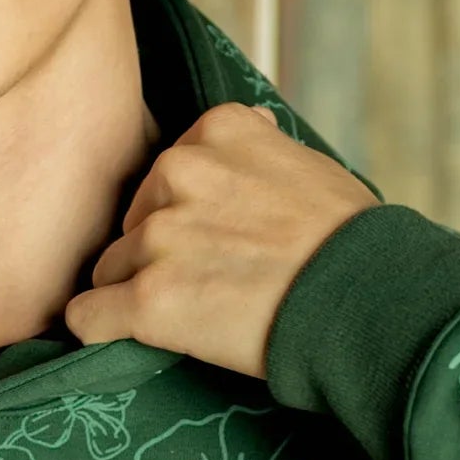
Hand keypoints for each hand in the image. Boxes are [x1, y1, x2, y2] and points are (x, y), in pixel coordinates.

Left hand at [63, 102, 374, 378]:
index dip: (186, 212)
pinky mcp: (149, 300)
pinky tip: (125, 337)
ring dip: (142, 292)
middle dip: (160, 251)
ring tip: (199, 313)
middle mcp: (179, 171)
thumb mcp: (307, 163)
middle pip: (134, 219)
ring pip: (112, 268)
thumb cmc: (348, 241)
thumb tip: (248, 123)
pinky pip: (87, 315)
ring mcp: (160, 236)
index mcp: (216, 131)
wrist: (372, 302)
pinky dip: (101, 329)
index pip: (167, 172)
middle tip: (214, 281)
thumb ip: (259, 147)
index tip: (221, 239)